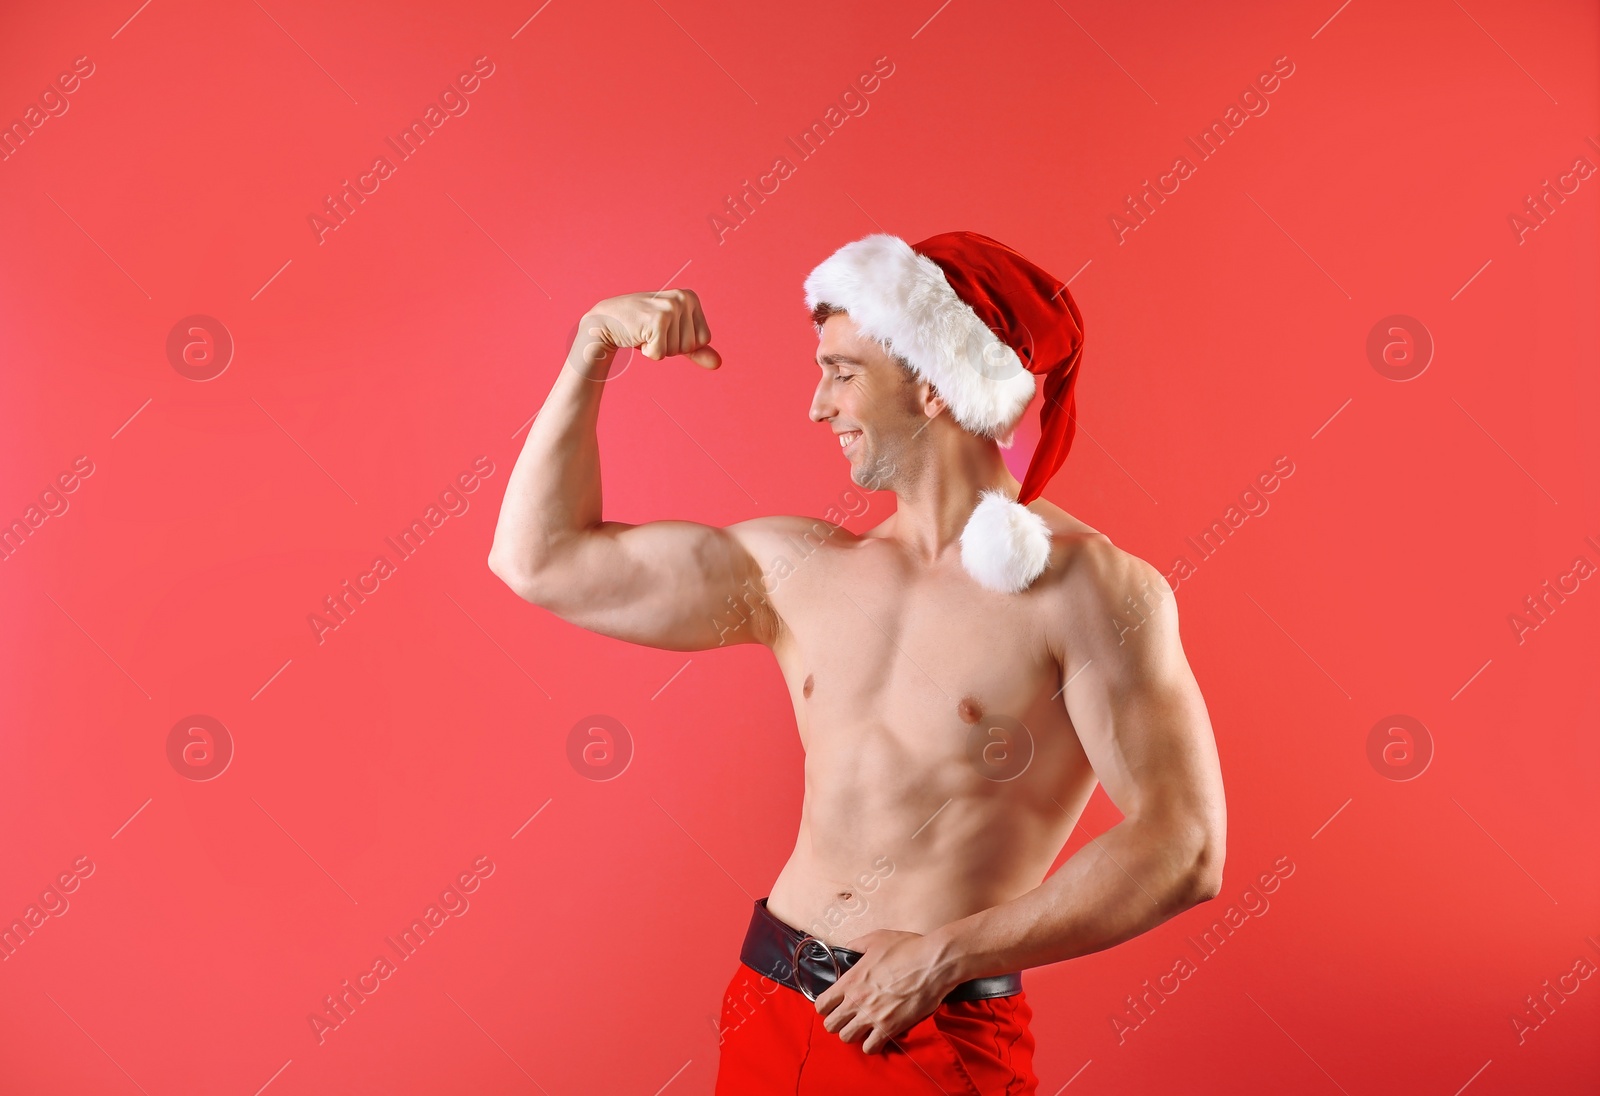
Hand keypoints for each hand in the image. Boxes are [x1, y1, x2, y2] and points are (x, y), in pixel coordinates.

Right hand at [576, 289, 720, 371]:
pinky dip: (649, 353)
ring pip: (677, 351)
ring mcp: (670, 307)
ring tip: (645, 332)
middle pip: (690, 346)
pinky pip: (661, 354)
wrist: (606, 321)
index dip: (682, 343)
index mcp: (691, 297)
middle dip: (670, 346)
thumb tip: (718, 363)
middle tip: (652, 331)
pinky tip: (638, 335)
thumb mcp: (673, 335)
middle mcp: (683, 298)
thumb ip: (697, 349)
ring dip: (658, 349)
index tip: (665, 330)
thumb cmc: (642, 327)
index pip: (704, 339)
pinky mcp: (657, 320)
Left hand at [813, 929, 960, 1053]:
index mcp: (850, 981)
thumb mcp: (876, 939)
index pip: (821, 1004)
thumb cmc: (907, 948)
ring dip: (854, 1034)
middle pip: (830, 1026)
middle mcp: (856, 1001)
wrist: (933, 963)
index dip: (825, 1006)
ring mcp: (872, 1017)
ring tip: (863, 1027)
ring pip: (847, 1038)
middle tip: (848, 1018)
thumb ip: (857, 946)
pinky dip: (872, 1044)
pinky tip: (878, 1035)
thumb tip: (848, 948)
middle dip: (837, 1022)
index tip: (834, 1005)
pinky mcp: (889, 1029)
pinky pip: (870, 1048)